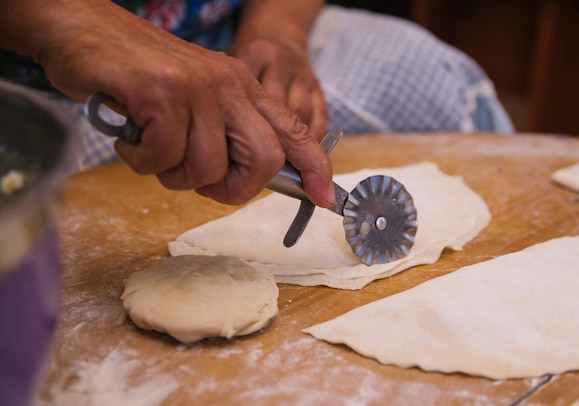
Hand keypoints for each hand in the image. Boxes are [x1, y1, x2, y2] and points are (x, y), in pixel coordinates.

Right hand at [20, 1, 334, 206]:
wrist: (82, 27)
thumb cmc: (139, 74)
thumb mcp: (196, 98)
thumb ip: (225, 132)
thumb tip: (244, 179)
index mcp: (244, 88)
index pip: (295, 131)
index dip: (314, 169)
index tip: (324, 198)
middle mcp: (229, 85)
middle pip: (263, 161)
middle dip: (232, 190)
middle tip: (201, 186)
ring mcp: (197, 87)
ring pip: (207, 168)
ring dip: (174, 175)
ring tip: (152, 151)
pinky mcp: (161, 92)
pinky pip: (163, 157)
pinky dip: (142, 161)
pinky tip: (131, 139)